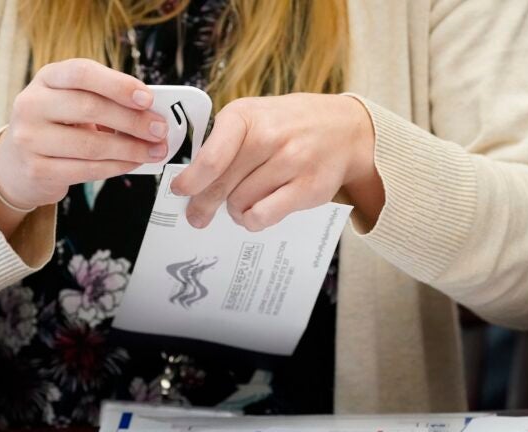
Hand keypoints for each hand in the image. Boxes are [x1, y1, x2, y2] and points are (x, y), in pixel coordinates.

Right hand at [0, 59, 168, 211]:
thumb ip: (105, 101)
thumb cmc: (56, 128)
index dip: (117, 84)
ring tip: (154, 151)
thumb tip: (151, 112)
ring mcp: (30, 139)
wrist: (18, 164)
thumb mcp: (72, 103)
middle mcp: (32, 104)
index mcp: (46, 78)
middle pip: (90, 108)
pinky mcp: (37, 170)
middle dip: (132, 120)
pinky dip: (117, 167)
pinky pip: (87, 169)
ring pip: (91, 144)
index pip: (82, 72)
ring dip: (130, 149)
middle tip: (159, 129)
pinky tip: (133, 163)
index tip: (147, 98)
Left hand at [172, 93, 382, 231]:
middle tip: (197, 217)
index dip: (191, 181)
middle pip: (222, 185)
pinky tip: (254, 212)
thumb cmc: (290, 125)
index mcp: (246, 115)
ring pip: (240, 203)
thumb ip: (222, 144)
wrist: (346, 129)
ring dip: (233, 210)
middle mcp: (270, 136)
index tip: (180, 191)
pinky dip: (252, 219)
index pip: (211, 157)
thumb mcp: (253, 117)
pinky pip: (263, 216)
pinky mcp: (308, 188)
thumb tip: (192, 182)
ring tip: (239, 204)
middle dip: (203, 205)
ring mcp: (292, 162)